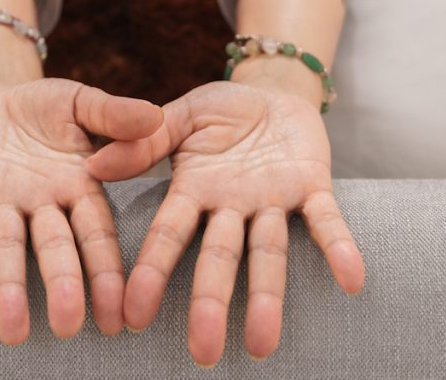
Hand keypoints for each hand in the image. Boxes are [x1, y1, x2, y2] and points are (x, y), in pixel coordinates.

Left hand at [0, 78, 162, 344]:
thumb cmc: (50, 106)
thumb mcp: (83, 103)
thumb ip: (113, 114)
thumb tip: (156, 116)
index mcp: (80, 187)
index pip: (97, 234)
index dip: (107, 272)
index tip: (119, 316)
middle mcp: (42, 203)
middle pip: (53, 247)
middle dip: (61, 284)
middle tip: (67, 326)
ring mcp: (2, 198)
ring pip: (6, 244)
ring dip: (7, 286)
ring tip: (11, 330)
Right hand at [86, 81, 365, 366]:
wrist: (273, 91)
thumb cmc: (220, 111)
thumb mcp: (179, 117)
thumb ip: (144, 140)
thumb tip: (93, 166)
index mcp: (194, 191)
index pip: (170, 237)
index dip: (153, 274)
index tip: (134, 316)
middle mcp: (232, 206)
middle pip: (219, 258)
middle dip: (211, 303)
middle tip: (203, 353)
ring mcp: (273, 200)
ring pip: (268, 252)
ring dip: (266, 296)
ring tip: (261, 343)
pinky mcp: (313, 186)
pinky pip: (327, 220)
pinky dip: (339, 248)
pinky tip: (352, 279)